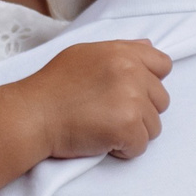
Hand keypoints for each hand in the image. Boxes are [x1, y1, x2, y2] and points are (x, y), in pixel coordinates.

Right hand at [5, 40, 172, 160]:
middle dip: (140, 111)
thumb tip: (149, 46)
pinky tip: (101, 140)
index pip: (162, 65)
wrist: (33, 115)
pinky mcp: (128, 126)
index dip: (149, 83)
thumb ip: (120, 51)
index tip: (129, 94)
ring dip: (132, 132)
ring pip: (154, 126)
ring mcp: (133, 99)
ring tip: (102, 127)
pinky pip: (140, 146)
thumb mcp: (85, 54)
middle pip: (161, 100)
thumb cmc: (53, 87)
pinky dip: (123, 150)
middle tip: (108, 114)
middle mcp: (132, 72)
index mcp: (123, 53)